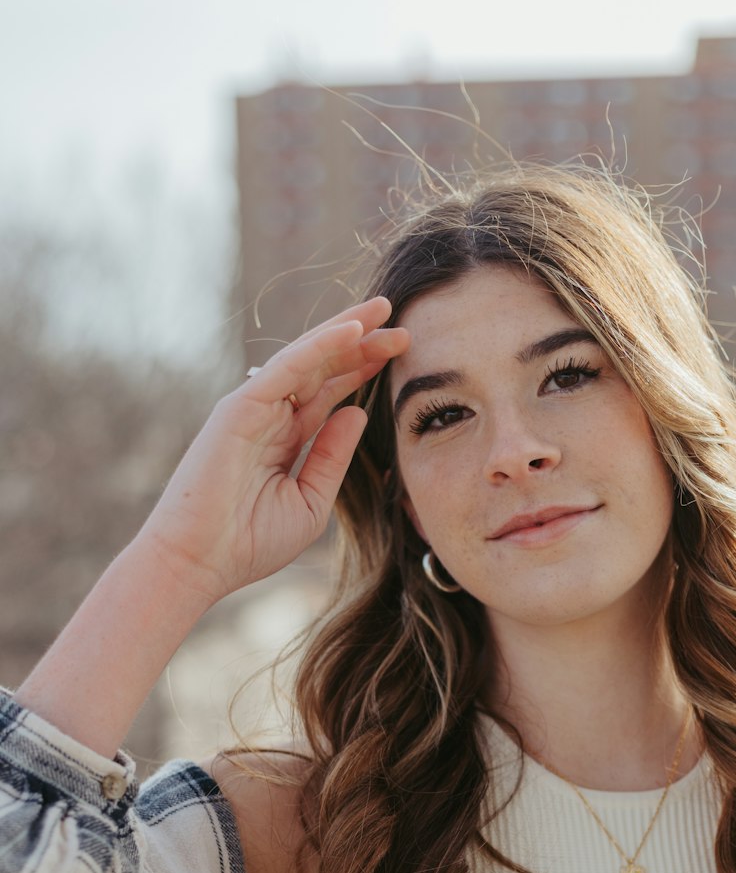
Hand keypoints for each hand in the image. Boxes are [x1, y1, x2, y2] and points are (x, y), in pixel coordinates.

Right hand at [135, 297, 408, 604]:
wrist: (201, 562)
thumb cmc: (249, 542)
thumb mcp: (310, 501)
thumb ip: (332, 456)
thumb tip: (357, 412)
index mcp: (284, 437)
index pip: (328, 392)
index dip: (361, 370)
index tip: (398, 351)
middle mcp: (268, 415)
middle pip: (321, 367)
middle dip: (360, 342)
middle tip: (398, 319)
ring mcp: (252, 408)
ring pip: (306, 359)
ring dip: (345, 332)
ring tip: (382, 310)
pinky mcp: (239, 408)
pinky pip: (288, 369)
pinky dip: (320, 347)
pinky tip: (353, 332)